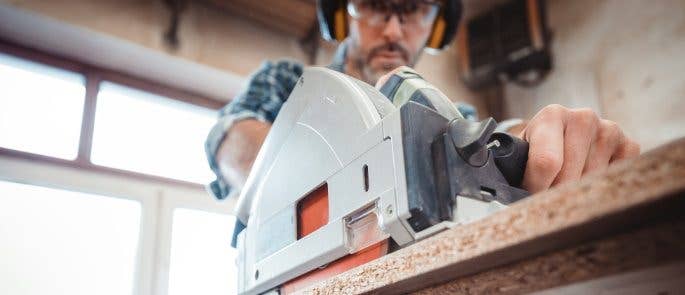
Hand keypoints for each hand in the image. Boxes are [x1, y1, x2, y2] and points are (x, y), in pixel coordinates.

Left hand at [520, 104, 639, 192]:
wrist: (559, 142)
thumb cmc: (533, 154)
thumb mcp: (518, 157)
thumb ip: (514, 169)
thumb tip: (510, 194)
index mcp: (551, 115)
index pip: (546, 162)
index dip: (536, 188)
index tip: (529, 196)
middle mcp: (583, 117)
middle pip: (569, 177)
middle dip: (555, 194)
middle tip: (546, 197)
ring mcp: (609, 130)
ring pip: (591, 183)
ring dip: (576, 194)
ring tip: (565, 187)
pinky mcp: (628, 145)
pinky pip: (614, 179)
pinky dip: (599, 189)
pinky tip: (586, 180)